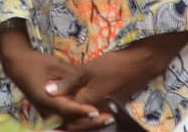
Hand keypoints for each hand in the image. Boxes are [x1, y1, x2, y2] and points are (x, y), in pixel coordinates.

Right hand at [0, 27, 102, 126]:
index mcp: (45, 99)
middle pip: (71, 123)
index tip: (95, 112)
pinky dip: (82, 121)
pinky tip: (96, 116)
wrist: (19, 67)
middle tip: (109, 118)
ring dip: (88, 124)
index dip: (81, 111)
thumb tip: (88, 84)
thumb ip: (71, 77)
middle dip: (90, 123)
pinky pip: (68, 122)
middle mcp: (47, 111)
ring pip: (71, 125)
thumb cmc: (37, 63)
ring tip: (106, 119)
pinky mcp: (52, 115)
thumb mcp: (55, 65)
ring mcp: (49, 115)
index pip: (66, 109)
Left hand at [44, 31, 187, 129]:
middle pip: (79, 122)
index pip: (70, 116)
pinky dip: (86, 113)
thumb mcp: (87, 70)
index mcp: (89, 102)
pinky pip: (96, 114)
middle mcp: (98, 110)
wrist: (140, 64)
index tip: (48, 118)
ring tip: (63, 113)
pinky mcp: (112, 106)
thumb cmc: (112, 64)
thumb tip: (47, 92)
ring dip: (76, 117)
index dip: (58, 117)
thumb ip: (68, 83)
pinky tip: (79, 105)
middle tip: (53, 120)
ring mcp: (106, 109)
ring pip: (88, 119)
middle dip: (66, 121)